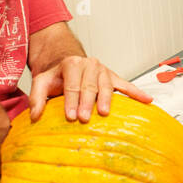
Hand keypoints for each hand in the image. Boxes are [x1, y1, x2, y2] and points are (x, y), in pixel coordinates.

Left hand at [28, 55, 153, 122]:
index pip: (72, 84)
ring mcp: (104, 71)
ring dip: (106, 99)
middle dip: (87, 102)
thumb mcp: (41, 82)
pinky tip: (147, 100)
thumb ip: (36, 97)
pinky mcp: (113, 77)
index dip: (71, 100)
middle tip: (85, 118)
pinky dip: (137, 93)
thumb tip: (35, 115)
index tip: (71, 116)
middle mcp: (90, 64)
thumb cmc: (57, 76)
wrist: (68, 64)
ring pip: (106, 85)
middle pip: (89, 85)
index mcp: (72, 64)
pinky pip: (126, 85)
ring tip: (104, 113)